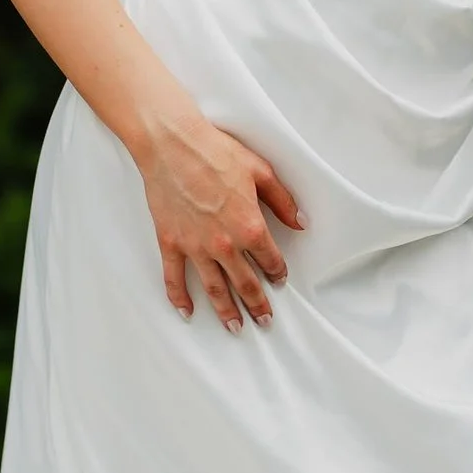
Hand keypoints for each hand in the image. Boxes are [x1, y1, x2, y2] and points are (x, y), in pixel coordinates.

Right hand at [137, 108, 305, 330]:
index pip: (269, 259)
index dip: (278, 272)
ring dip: (227, 311)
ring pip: (215, 288)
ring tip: (236, 328)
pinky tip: (187, 312)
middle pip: (245, 283)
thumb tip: (301, 221)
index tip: (279, 280)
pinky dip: (180, 298)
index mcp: (250, 225)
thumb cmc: (215, 151)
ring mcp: (195, 246)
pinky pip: (175, 277)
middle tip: (264, 320)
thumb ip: (282, 200)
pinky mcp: (171, 242)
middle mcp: (224, 243)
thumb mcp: (260, 171)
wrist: (172, 144)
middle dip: (257, 304)